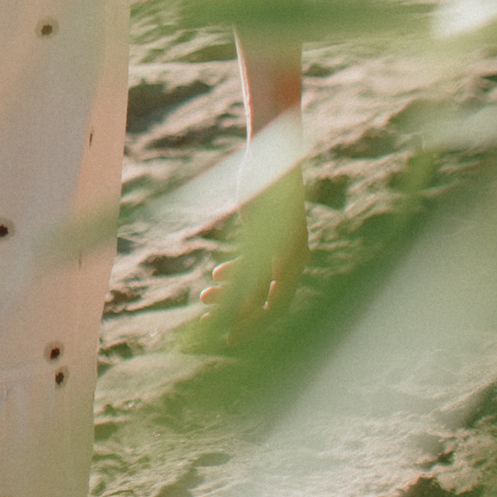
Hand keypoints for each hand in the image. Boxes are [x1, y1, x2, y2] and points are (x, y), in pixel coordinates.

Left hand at [198, 164, 307, 331]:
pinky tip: (217, 275)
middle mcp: (291, 259)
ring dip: (230, 294)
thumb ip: (254, 268)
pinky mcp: (268, 237)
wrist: (271, 157)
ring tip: (203, 296)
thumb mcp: (256, 234)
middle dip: (234, 314)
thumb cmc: (266, 192)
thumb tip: (246, 305)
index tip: (227, 340)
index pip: (274, 308)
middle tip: (205, 323)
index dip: (250, 327)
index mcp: (293, 262)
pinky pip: (254, 265)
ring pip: (256, 283)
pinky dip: (236, 274)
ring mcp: (281, 249)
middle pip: (264, 301)